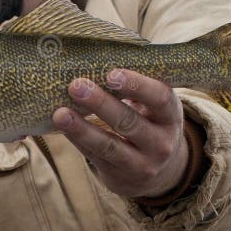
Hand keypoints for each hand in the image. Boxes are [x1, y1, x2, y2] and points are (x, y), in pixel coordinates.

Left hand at [52, 68, 187, 198]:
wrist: (159, 171)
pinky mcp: (119, 176)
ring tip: (60, 113)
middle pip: (129, 122)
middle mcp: (161, 142)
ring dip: (82, 128)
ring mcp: (141, 164)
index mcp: (171, 115)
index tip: (112, 74)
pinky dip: (77, 140)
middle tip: (77, 86)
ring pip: (109, 145)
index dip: (137, 85)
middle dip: (101, 103)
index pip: (159, 98)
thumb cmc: (149, 121)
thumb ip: (137, 86)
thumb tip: (100, 55)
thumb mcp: (154, 106)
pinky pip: (95, 156)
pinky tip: (62, 126)